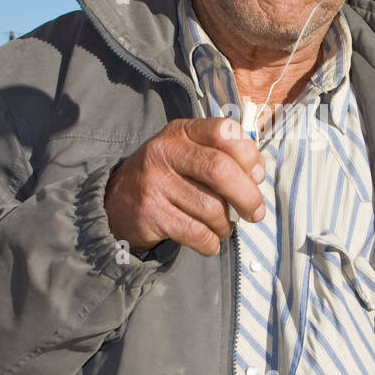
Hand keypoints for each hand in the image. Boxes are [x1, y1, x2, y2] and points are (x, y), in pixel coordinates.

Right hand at [104, 117, 264, 257]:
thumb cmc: (168, 178)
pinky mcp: (150, 213)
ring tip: (223, 226)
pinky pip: (196, 233)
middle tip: (255, 213)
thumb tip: (257, 175)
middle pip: (220, 170)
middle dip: (247, 196)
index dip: (249, 156)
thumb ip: (224, 157)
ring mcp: (154, 182)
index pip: (224, 132)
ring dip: (226, 225)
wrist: (117, 203)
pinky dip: (210, 242)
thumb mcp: (189, 154)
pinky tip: (208, 240)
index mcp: (181, 132)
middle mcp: (165, 151)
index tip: (256, 177)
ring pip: (211, 208)